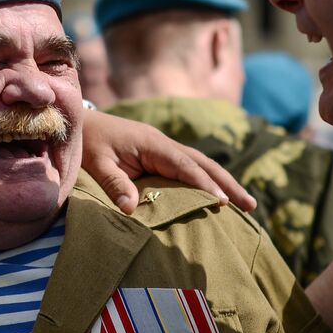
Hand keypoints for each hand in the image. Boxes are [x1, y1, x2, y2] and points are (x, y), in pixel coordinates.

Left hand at [81, 110, 254, 213]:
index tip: (221, 201)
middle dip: (227, 184)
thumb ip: (114, 184)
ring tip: (246, 204)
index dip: (204, 184)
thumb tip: (130, 210)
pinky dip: (208, 180)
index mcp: (152, 144)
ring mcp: (164, 149)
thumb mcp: (96, 164)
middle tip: (250, 206)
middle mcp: (164, 144)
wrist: (81, 123)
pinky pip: (190, 168)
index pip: (185, 165)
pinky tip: (219, 195)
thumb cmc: (89, 143)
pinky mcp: (160, 155)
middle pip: (204, 163)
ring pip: (201, 165)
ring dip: (224, 183)